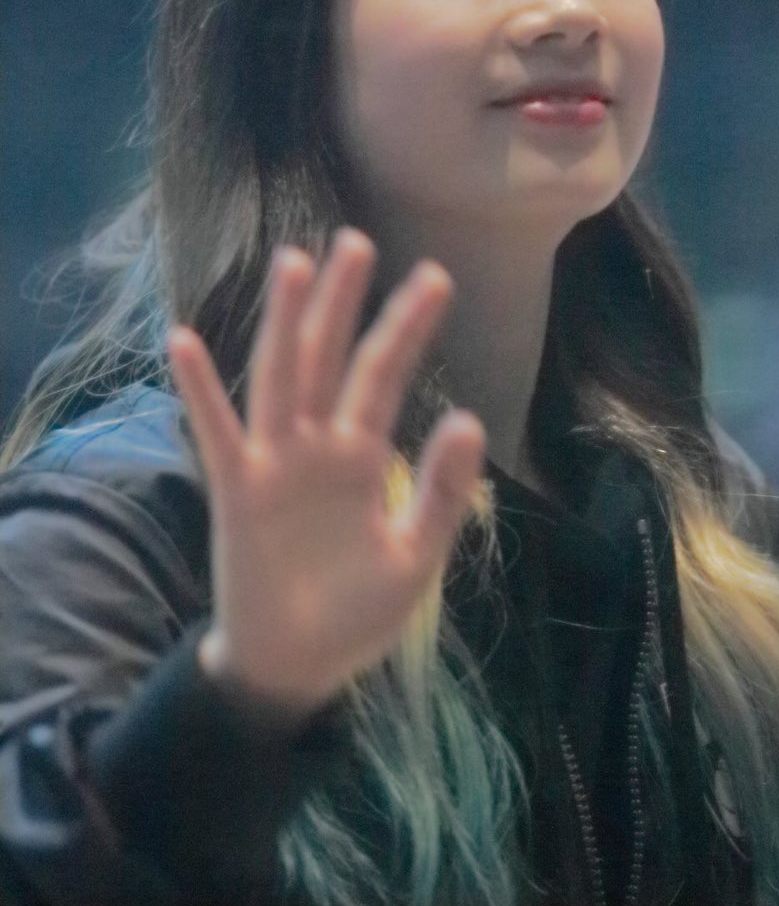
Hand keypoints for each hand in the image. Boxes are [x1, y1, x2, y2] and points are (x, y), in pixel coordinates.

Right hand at [168, 228, 484, 715]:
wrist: (297, 665)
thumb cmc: (357, 611)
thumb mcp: (416, 556)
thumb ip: (442, 492)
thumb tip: (470, 417)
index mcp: (363, 456)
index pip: (384, 375)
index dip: (406, 327)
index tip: (434, 275)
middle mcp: (317, 444)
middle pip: (328, 356)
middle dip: (341, 301)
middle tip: (356, 240)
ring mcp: (273, 462)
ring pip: (279, 377)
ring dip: (284, 321)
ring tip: (294, 263)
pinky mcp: (236, 490)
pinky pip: (216, 433)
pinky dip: (200, 390)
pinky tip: (183, 340)